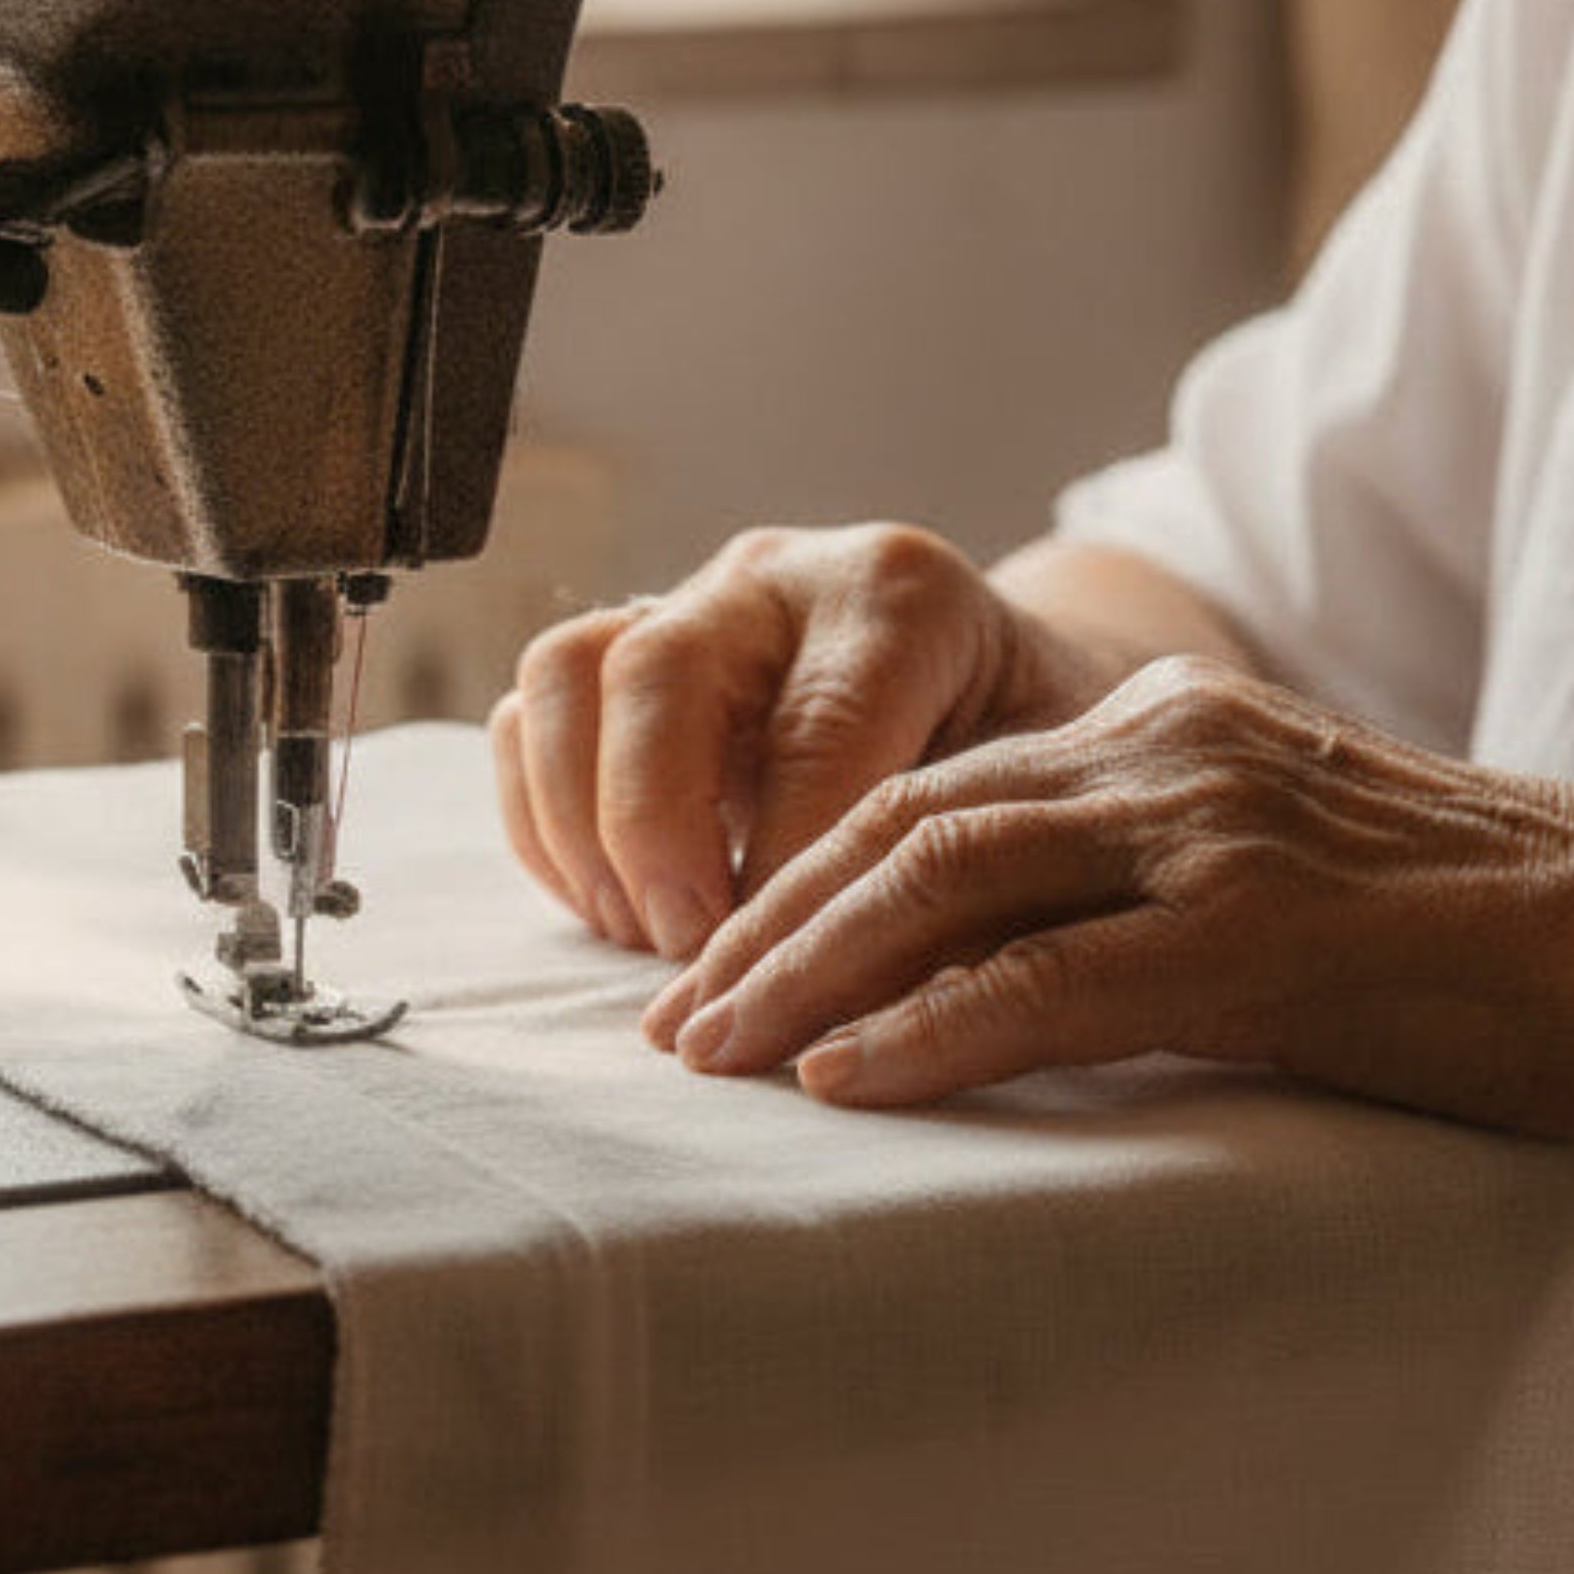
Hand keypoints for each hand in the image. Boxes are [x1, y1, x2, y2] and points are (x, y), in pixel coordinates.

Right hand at [489, 524, 1127, 960]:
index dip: (779, 864)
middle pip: (655, 668)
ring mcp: (687, 605)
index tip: (779, 972)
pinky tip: (613, 907)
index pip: (811, 727)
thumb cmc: (1031, 751)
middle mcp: (776, 579)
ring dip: (580, 823)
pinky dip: (546, 823)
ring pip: (566, 671)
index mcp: (897, 595)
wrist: (1007, 685)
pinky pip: (530, 717)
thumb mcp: (1043, 791)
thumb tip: (895, 994)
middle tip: (687, 950)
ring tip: (638, 931)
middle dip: (652, 829)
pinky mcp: (623, 654)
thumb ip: (971, 863)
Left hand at [643, 655, 1573, 1138]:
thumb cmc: (1460, 939)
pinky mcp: (1256, 932)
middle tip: (674, 1024)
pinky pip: (1051, 979)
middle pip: (909, 824)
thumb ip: (1141, 886)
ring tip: (716, 1057)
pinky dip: (930, 1028)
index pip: (937, 792)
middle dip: (772, 925)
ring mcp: (1211, 831)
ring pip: (950, 881)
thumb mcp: (1272, 872)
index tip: (718, 968)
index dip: (808, 878)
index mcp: (1162, 728)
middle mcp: (1167, 752)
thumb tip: (992, 975)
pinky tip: (847, 1077)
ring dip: (810, 974)